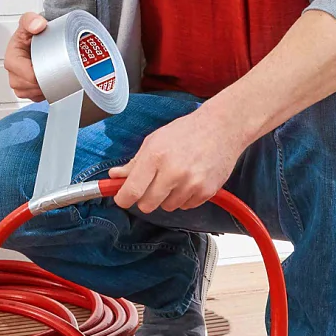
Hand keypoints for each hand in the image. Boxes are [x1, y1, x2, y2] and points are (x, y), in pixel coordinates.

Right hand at [4, 12, 49, 101]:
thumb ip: (31, 20)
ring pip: (31, 94)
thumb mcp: (30, 21)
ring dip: (43, 90)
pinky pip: (35, 98)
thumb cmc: (31, 32)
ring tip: (54, 78)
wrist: (37, 37)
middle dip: (44, 83)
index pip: (27, 75)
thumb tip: (38, 26)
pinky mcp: (26, 89)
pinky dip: (43, 94)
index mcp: (12, 58)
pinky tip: (51, 84)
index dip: (41, 75)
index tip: (53, 68)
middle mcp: (13, 72)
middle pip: (29, 87)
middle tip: (57, 73)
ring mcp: (19, 83)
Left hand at [110, 107, 245, 213]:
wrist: (221, 128)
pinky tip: (189, 180)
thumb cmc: (186, 131)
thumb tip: (114, 176)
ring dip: (167, 198)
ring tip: (175, 178)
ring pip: (167, 207)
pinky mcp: (206, 191)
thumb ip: (134, 162)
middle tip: (152, 185)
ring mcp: (191, 183)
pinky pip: (186, 206)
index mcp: (155, 156)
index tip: (123, 198)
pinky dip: (185, 198)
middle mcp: (172, 172)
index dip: (123, 199)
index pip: (131, 191)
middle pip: (147, 205)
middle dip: (145, 199)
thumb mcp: (154, 140)